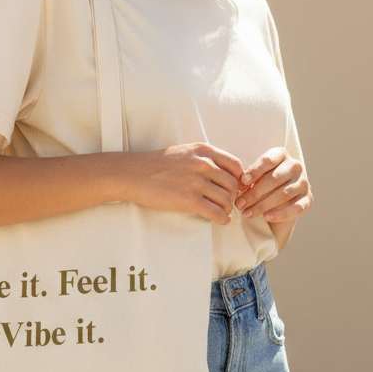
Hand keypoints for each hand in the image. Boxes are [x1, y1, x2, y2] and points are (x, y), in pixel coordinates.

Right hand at [122, 143, 243, 224]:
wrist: (133, 174)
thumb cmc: (157, 164)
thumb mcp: (184, 152)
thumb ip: (204, 159)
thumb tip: (224, 174)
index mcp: (203, 151)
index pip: (235, 165)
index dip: (239, 179)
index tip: (235, 188)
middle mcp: (202, 164)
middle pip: (233, 184)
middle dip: (233, 196)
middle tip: (227, 203)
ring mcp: (196, 182)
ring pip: (226, 199)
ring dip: (227, 208)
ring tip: (221, 212)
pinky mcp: (189, 200)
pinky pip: (215, 212)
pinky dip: (222, 219)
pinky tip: (221, 220)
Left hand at [234, 148, 312, 223]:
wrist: (281, 198)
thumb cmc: (263, 182)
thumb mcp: (256, 176)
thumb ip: (249, 178)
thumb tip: (241, 185)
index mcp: (281, 154)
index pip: (268, 160)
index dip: (254, 171)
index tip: (242, 182)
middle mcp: (295, 166)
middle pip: (274, 179)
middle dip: (254, 193)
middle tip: (239, 204)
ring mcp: (303, 182)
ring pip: (283, 194)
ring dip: (263, 205)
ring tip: (247, 213)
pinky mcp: (308, 199)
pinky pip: (296, 207)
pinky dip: (281, 214)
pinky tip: (267, 217)